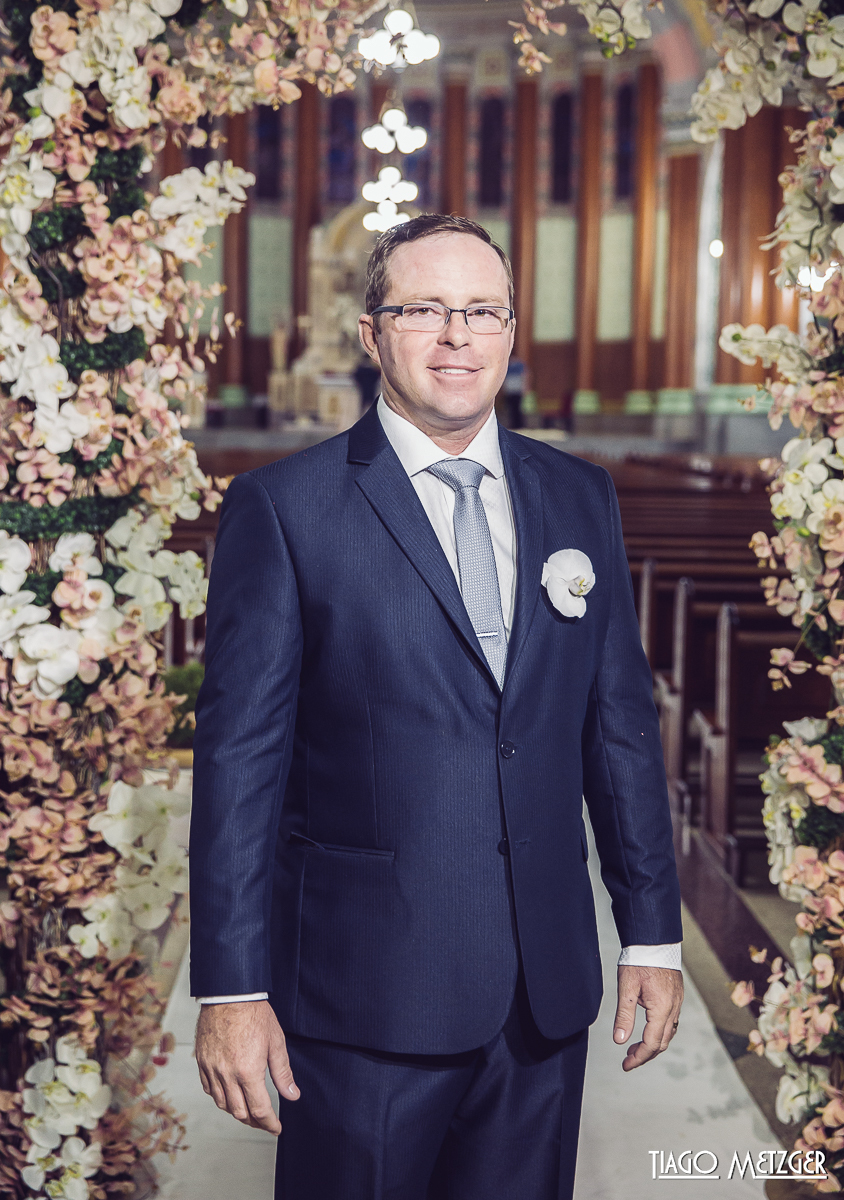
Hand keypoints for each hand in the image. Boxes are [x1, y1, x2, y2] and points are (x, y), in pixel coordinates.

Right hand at [195, 1000, 298, 1134]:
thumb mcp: (276, 1042)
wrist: (229, 994)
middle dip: (254, 1121)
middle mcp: (227, 1075)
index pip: (259, 1110)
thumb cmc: (255, 1014)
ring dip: (237, 1112)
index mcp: (248, 1071)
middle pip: (240, 1112)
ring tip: (249, 1111)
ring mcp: (212, 1069)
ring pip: (223, 1104)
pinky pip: (209, 1090)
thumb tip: (292, 1095)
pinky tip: (229, 1095)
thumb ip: (283, 1072)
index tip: (276, 1127)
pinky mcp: (202, 1062)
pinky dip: (220, 1098)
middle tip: (265, 1121)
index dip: (269, 1123)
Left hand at [613, 965, 683, 1071]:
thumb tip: (619, 1040)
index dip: (638, 1058)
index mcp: (661, 1009)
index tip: (625, 1065)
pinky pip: (671, 1022)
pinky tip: (648, 1029)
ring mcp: (677, 1002)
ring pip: (668, 1033)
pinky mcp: (676, 996)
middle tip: (628, 1059)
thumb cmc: (638, 961)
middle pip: (662, 1042)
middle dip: (645, 1054)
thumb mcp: (626, 988)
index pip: (651, 1044)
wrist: (654, 941)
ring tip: (635, 1047)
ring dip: (653, 1044)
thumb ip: (624, 1016)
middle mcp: (673, 1008)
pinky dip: (659, 1032)